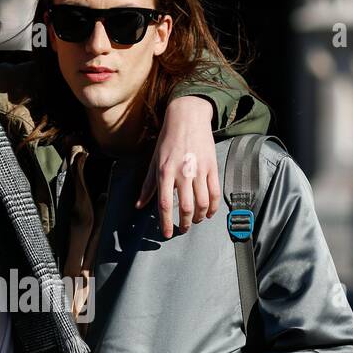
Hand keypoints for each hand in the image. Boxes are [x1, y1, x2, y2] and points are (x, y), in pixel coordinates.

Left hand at [136, 96, 221, 238]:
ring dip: (200, 217)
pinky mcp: (212, 166)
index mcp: (164, 172)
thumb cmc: (168, 140)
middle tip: (183, 229)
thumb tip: (139, 205)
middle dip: (185, 223)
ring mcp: (199, 170)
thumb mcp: (154, 161)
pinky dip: (213, 207)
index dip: (166, 223)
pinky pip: (214, 192)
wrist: (188, 117)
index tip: (167, 234)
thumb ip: (148, 185)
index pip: (164, 204)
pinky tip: (209, 212)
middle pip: (185, 207)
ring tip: (196, 220)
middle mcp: (182, 173)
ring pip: (202, 203)